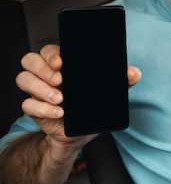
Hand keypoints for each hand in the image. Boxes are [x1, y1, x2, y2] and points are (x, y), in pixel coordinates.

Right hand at [16, 44, 141, 148]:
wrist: (83, 132)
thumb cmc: (95, 105)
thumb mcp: (112, 92)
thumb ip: (124, 80)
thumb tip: (133, 72)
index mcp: (63, 64)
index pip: (49, 50)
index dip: (51, 54)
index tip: (61, 62)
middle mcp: (46, 74)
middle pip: (30, 60)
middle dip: (42, 69)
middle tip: (59, 79)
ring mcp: (38, 90)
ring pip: (23, 79)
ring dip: (40, 89)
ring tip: (60, 98)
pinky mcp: (34, 109)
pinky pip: (27, 105)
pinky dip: (42, 109)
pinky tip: (59, 113)